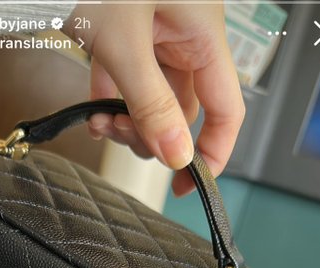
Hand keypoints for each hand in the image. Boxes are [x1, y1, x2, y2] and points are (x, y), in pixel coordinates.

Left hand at [64, 2, 243, 195]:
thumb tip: (175, 155)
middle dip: (152, 136)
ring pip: (153, 99)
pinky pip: (128, 79)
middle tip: (121, 139)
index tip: (188, 184)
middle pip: (183, 111)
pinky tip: (93, 109)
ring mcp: (156, 34)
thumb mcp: (125, 42)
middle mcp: (184, 37)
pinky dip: (110, 99)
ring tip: (100, 122)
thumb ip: (151, 104)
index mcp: (201, 36)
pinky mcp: (126, 32)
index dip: (212, 153)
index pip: (226, 110)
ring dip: (127, 121)